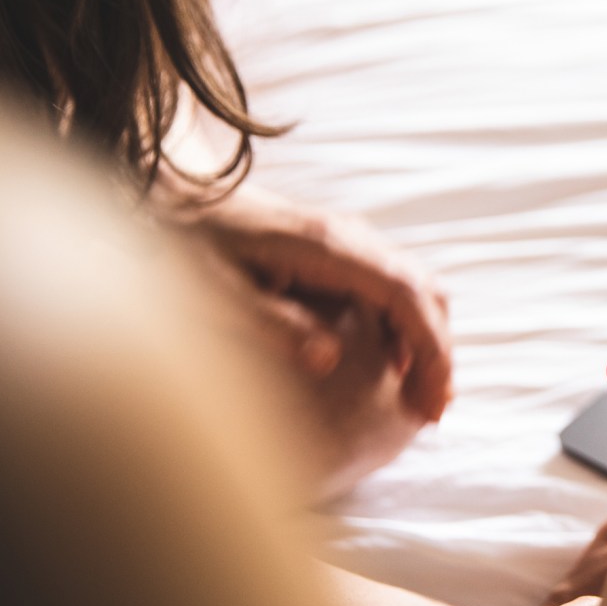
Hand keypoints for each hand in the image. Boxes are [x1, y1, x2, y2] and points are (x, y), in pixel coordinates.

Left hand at [165, 184, 452, 421]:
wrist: (169, 193)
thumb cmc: (182, 246)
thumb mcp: (213, 295)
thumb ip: (270, 324)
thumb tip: (330, 359)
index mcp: (328, 247)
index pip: (407, 294)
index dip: (429, 350)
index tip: (432, 403)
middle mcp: (349, 237)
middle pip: (425, 289)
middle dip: (437, 352)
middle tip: (432, 412)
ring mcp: (347, 240)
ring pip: (414, 286)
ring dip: (426, 340)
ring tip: (418, 396)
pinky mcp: (338, 250)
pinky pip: (392, 285)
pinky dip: (406, 326)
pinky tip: (391, 365)